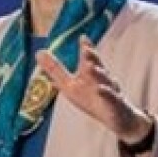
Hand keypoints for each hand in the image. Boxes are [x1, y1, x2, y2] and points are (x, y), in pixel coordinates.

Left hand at [38, 34, 152, 144]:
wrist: (118, 119)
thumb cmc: (93, 99)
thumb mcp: (70, 85)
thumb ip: (56, 70)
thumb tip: (39, 53)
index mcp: (90, 74)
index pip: (89, 58)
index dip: (86, 47)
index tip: (82, 37)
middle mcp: (101, 80)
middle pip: (97, 66)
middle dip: (92, 57)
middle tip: (86, 48)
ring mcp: (110, 92)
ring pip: (105, 82)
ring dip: (98, 74)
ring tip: (91, 67)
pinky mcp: (114, 106)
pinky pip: (111, 100)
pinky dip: (107, 94)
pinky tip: (101, 90)